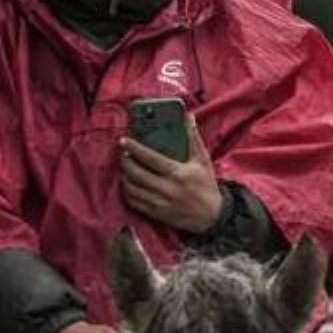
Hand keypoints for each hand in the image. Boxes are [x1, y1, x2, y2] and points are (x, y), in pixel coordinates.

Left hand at [119, 115, 223, 233]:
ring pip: (132, 189)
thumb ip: (193, 138)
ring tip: (123, 168)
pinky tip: (128, 184)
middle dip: (125, 162)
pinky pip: (134, 203)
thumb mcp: (202, 160)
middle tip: (122, 154)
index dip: (134, 148)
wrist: (211, 215)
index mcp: (178, 173)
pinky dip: (127, 192)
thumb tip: (188, 117)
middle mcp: (168, 189)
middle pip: (137, 174)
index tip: (124, 141)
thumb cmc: (206, 185)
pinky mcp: (157, 214)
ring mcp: (161, 203)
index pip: (151, 158)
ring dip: (124, 177)